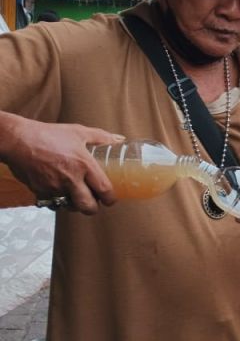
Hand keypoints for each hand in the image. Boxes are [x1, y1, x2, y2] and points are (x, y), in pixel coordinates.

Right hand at [2, 118, 123, 214]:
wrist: (18, 140)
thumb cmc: (49, 134)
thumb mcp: (79, 132)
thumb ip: (102, 137)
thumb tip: (119, 139)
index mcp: (84, 165)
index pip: (104, 190)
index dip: (110, 199)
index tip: (111, 199)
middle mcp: (70, 179)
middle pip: (88, 207)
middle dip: (93, 208)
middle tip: (94, 203)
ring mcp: (54, 187)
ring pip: (70, 207)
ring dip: (75, 205)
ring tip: (77, 197)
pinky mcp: (39, 191)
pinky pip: (52, 204)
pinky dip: (57, 202)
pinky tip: (60, 194)